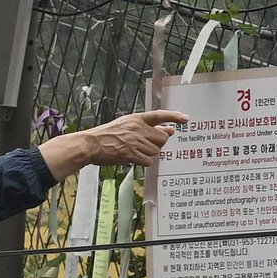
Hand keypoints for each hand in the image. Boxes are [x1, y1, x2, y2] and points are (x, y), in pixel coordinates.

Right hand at [45, 108, 185, 176]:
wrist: (90, 144)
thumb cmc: (108, 136)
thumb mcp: (127, 126)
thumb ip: (149, 128)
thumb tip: (171, 130)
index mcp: (136, 118)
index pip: (159, 115)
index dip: (174, 117)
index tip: (186, 120)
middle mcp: (137, 128)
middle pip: (161, 139)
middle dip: (156, 144)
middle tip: (143, 145)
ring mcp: (134, 141)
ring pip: (155, 151)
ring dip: (147, 154)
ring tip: (132, 151)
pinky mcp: (130, 153)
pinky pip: (148, 161)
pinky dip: (142, 162)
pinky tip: (131, 158)